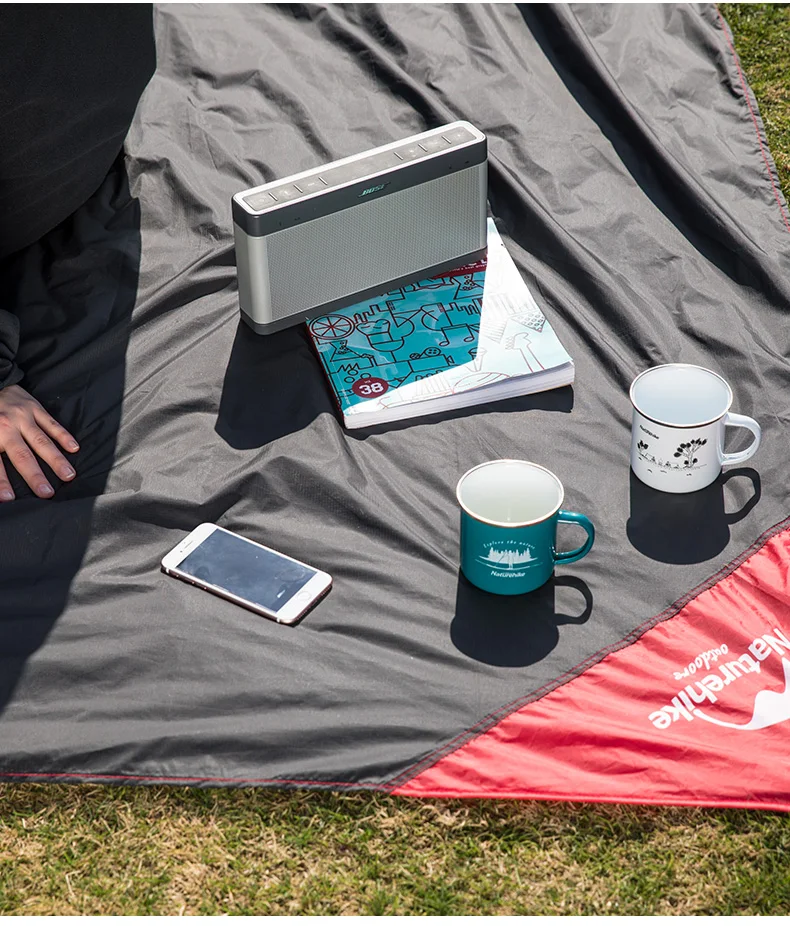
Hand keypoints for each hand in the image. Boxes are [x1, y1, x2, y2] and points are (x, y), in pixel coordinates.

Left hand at [0, 385, 78, 500]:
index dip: (1, 482)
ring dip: (56, 459)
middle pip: (22, 456)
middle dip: (35, 475)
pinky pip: (51, 423)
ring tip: (69, 475)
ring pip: (41, 442)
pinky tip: (74, 448)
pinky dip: (63, 436)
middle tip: (47, 493)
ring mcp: (22, 418)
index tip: (9, 498)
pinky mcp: (34, 408)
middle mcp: (6, 428)